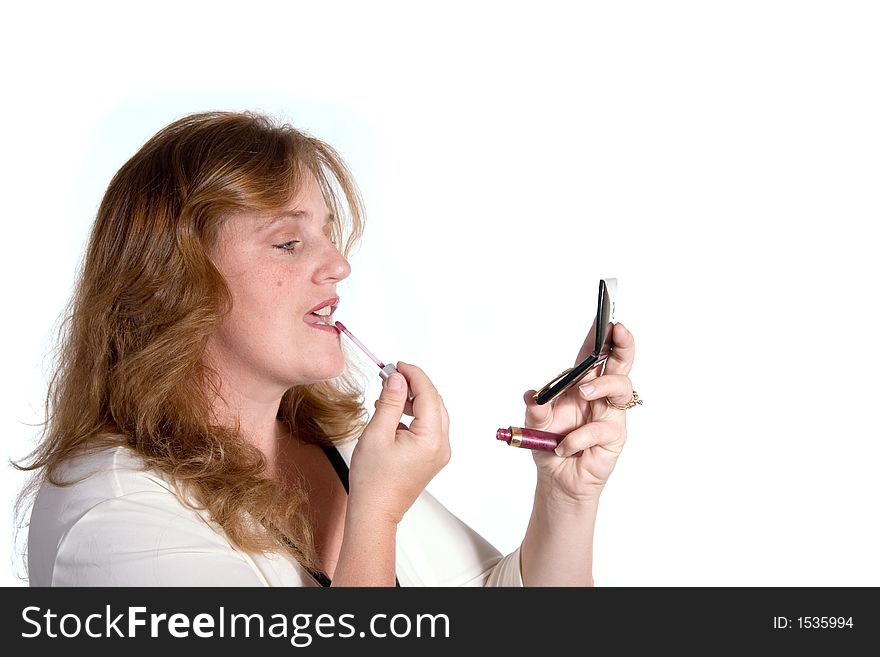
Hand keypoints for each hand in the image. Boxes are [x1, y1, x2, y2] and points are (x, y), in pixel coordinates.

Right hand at [349, 361, 450, 523]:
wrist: (375, 511)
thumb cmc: (374, 480)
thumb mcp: (377, 433)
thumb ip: (390, 402)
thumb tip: (397, 379)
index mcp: (432, 439)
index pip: (429, 394)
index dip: (414, 375)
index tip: (398, 365)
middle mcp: (441, 446)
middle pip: (435, 402)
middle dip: (415, 386)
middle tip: (392, 376)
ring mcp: (438, 453)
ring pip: (433, 414)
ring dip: (414, 401)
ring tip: (388, 396)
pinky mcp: (431, 458)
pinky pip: (428, 428)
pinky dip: (414, 416)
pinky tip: (393, 415)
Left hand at [522, 323, 635, 502]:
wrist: (557, 479)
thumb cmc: (550, 444)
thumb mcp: (534, 426)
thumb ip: (535, 411)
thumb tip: (531, 397)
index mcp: (580, 384)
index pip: (592, 354)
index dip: (600, 335)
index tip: (605, 317)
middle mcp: (598, 395)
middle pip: (619, 363)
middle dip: (622, 344)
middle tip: (619, 330)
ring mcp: (609, 414)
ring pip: (621, 388)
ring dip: (603, 386)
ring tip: (584, 393)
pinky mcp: (613, 436)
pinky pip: (602, 428)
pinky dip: (579, 437)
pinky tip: (565, 446)